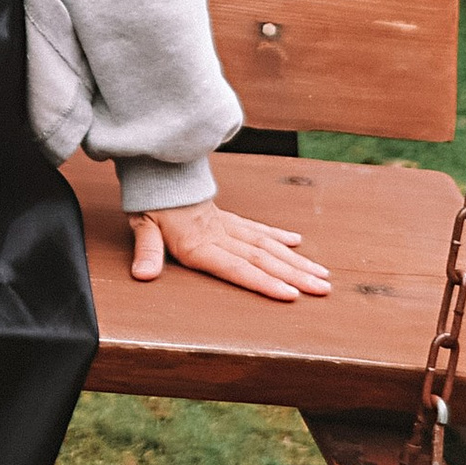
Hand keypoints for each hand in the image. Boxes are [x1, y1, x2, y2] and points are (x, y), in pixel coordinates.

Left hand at [128, 197, 331, 304]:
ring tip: (321, 275)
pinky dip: (278, 236)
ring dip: (296, 261)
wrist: (157, 170)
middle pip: (263, 258)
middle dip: (295, 276)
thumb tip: (142, 275)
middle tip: (323, 290)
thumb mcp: (142, 226)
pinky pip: (257, 228)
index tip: (291, 295)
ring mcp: (227, 225)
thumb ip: (147, 251)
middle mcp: (220, 235)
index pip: (237, 267)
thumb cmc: (150, 201)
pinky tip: (297, 243)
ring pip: (268, 245)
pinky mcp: (228, 217)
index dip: (264, 282)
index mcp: (200, 243)